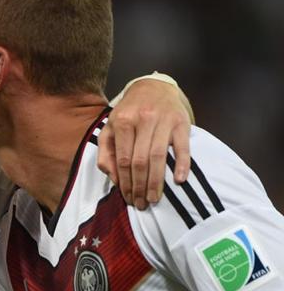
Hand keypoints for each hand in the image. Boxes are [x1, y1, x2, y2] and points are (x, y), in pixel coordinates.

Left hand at [98, 78, 190, 209]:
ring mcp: (164, 121)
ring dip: (156, 182)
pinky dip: (182, 164)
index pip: (123, 159)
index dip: (125, 182)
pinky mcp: (182, 122)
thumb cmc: (129, 111)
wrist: (153, 86)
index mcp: (123, 121)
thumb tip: (114, 178)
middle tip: (141, 204)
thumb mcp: (110, 126)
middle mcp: (143, 120)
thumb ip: (106, 151)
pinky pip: (183, 147)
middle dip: (139, 186)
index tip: (127, 198)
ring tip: (154, 198)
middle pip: (140, 161)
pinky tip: (179, 180)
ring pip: (159, 156)